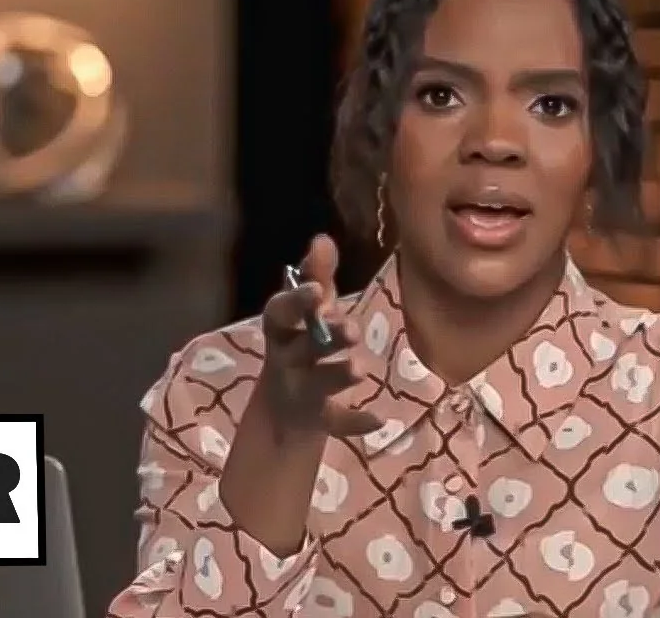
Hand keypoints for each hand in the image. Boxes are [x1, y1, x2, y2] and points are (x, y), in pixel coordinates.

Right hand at [259, 234, 382, 439]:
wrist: (282, 408)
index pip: (281, 313)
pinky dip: (356, 422)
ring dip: (338, 375)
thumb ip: (317, 275)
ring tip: (361, 369)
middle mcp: (287, 360)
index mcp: (282, 330)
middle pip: (303, 348)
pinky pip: (335, 422)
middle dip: (325, 338)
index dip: (296, 301)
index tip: (318, 289)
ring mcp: (300, 391)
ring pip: (318, 384)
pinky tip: (378, 420)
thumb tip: (322, 237)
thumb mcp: (308, 310)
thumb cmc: (301, 342)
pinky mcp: (317, 419)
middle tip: (351, 329)